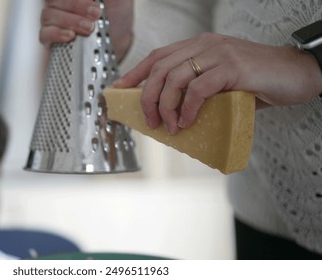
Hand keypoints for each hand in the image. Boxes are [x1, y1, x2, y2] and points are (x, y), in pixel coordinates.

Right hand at [39, 0, 132, 61]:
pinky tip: (70, 36)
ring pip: (48, 15)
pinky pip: (44, 34)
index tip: (95, 2)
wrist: (120, 41)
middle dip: (76, 6)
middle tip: (96, 14)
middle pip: (55, 1)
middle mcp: (61, 4)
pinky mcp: (51, 40)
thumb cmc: (117, 16)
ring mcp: (54, 21)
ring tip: (89, 28)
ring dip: (69, 21)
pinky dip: (56, 34)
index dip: (76, 0)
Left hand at [114, 33, 321, 133]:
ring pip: (175, 78)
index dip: (135, 74)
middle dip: (147, 97)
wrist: (296, 74)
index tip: (119, 90)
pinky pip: (198, 88)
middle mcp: (204, 45)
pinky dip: (188, 108)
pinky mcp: (232, 67)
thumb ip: (197, 90)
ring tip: (168, 127)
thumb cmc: (257, 81)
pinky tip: (187, 122)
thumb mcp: (220, 83)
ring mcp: (218, 53)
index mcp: (198, 46)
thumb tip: (170, 115)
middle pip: (160, 69)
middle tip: (149, 120)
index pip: (157, 56)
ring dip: (165, 106)